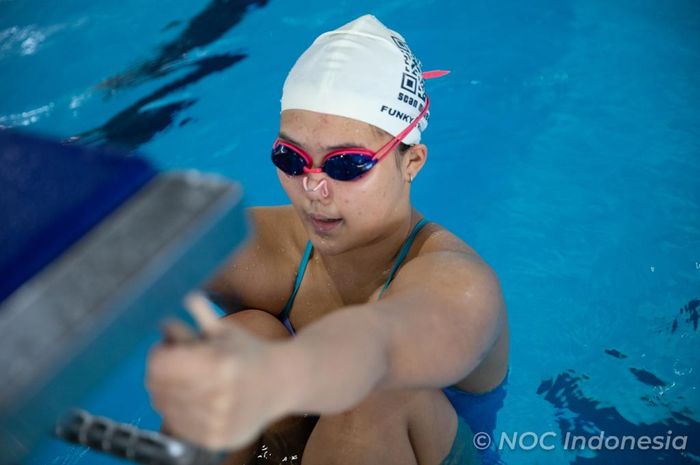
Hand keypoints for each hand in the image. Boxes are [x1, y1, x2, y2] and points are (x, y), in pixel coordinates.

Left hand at [146, 293, 287, 449]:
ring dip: (167, 391)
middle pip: (158, 385)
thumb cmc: (250, 353)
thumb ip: (202, 312)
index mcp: (219, 364)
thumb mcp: (226, 329)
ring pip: (164, 407)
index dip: (157, 353)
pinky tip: (191, 399)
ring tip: (184, 381)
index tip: (166, 347)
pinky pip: (177, 425)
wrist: (281, 384)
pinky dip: (177, 411)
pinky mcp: (214, 439)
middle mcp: (216, 395)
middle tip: (173, 364)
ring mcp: (215, 421)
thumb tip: (186, 297)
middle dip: (160, 371)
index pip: (160, 364)